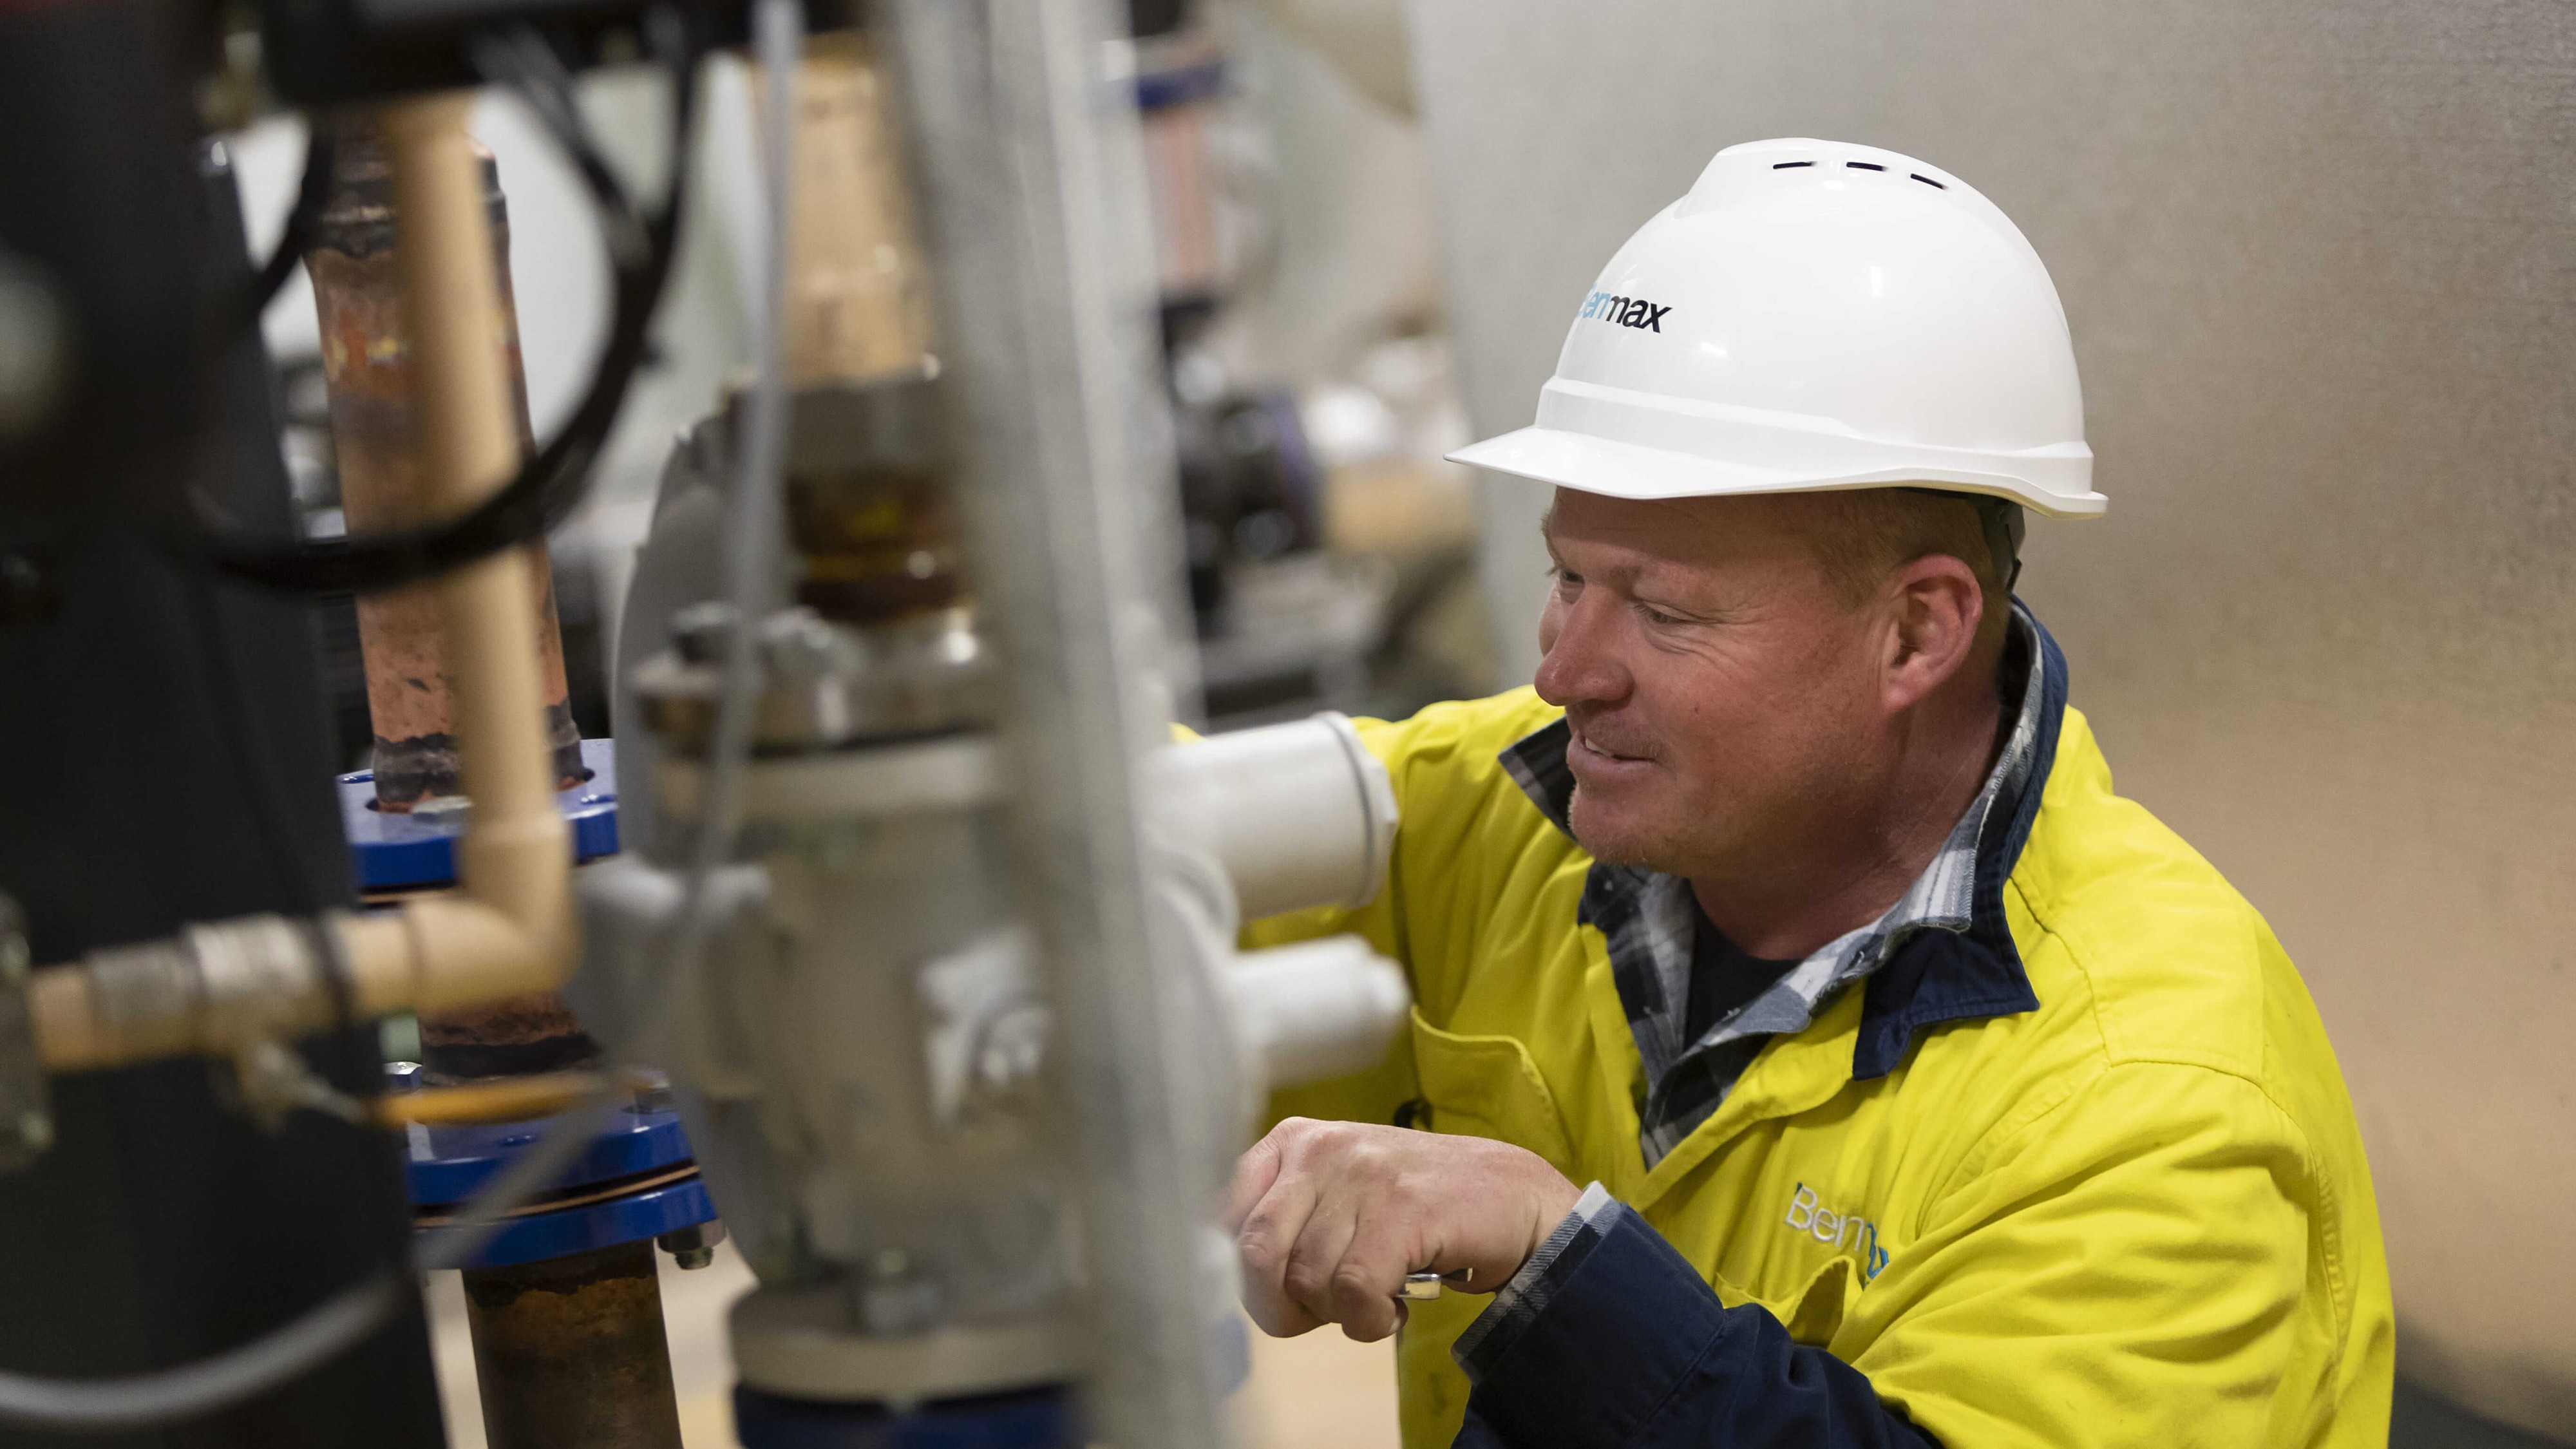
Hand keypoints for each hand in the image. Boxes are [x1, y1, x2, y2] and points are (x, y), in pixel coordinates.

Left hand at [1225, 1116, 1581, 1342]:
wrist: (1513, 1196)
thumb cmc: (1415, 1208)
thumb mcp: (1338, 1196)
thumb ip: (1286, 1224)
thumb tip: (1238, 1285)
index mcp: (1294, 1141)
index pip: (1225, 1215)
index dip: (1240, 1273)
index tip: (1274, 1293)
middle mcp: (1322, 1148)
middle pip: (1256, 1252)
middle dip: (1279, 1305)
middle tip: (1319, 1313)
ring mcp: (1365, 1175)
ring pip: (1307, 1277)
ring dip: (1338, 1313)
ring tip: (1372, 1299)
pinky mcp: (1404, 1209)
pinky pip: (1355, 1290)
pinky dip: (1367, 1320)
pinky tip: (1391, 1311)